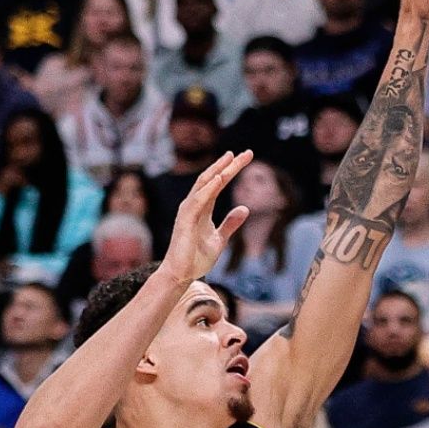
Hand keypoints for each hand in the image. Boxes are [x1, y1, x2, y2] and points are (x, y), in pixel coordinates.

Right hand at [161, 151, 254, 276]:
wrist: (181, 274)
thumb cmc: (196, 257)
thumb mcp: (220, 239)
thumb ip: (230, 223)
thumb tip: (245, 208)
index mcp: (203, 208)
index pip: (219, 184)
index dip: (232, 170)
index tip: (246, 157)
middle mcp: (194, 205)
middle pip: (212, 179)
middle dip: (228, 165)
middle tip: (246, 153)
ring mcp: (188, 211)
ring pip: (204, 185)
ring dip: (218, 171)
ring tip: (231, 158)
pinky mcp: (185, 220)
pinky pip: (198, 201)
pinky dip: (208, 189)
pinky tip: (219, 178)